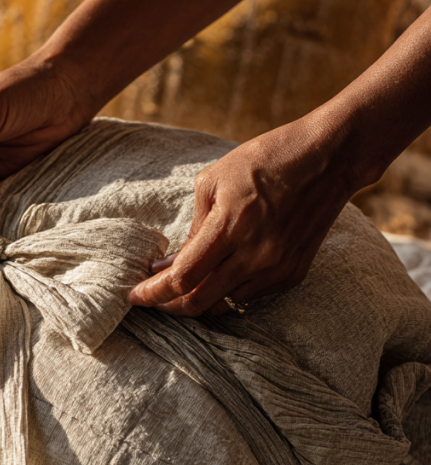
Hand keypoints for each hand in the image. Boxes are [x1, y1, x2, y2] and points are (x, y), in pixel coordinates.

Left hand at [129, 118, 355, 315]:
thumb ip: (191, 228)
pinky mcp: (293, 274)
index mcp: (231, 227)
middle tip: (151, 298)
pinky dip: (226, 290)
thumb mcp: (214, 181)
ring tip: (181, 284)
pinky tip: (218, 273)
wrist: (330, 158)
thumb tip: (167, 266)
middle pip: (199, 301)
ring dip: (197, 297)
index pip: (182, 277)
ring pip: (223, 303)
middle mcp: (256, 255)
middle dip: (168, 305)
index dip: (153, 293)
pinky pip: (248, 295)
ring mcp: (277, 268)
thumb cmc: (265, 160)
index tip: (134, 296)